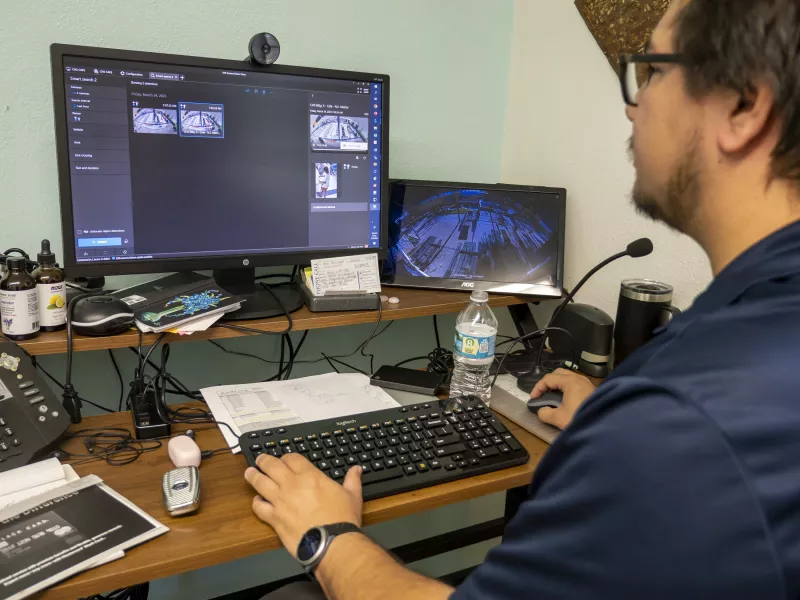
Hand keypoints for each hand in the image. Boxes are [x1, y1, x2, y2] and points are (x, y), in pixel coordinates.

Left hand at [244, 454, 363, 557]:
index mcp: (310, 476)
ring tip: (249, 472)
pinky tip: (257, 501)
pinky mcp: (274, 518)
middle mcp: (292, 485)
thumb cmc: (342, 519)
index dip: (286, 457)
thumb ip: (352, 480)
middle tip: (260, 459)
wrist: (331, 543)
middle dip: (264, 460)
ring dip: (253, 476)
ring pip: (260, 482)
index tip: (285, 459)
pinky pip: (259, 507)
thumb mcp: (352, 495)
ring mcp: (280, 501)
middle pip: (271, 465)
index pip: (292, 458)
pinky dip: (256, 502)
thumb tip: (356, 470)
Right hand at [531, 368, 595, 429]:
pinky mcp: (591, 389)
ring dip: (558, 385)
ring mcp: (586, 383)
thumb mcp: (559, 418)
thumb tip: (542, 411)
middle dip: (548, 382)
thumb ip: (545, 413)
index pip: (548, 379)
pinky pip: (575, 383)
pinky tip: (566, 400)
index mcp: (570, 381)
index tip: (533, 399)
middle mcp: (579, 378)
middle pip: (558, 373)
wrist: (605, 426)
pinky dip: (567, 388)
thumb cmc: (581, 418)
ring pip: (568, 377)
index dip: (538, 388)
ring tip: (552, 397)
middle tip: (543, 393)